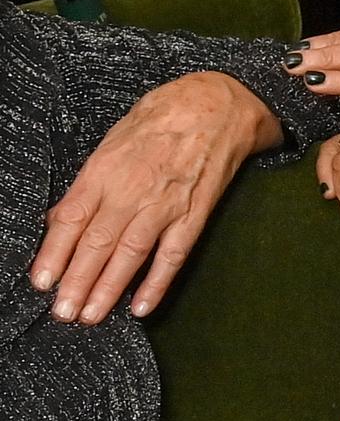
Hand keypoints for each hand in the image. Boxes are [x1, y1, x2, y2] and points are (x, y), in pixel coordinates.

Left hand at [30, 72, 277, 322]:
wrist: (217, 104)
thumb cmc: (161, 117)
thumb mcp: (113, 140)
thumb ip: (89, 182)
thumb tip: (65, 218)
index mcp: (105, 169)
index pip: (71, 220)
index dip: (54, 254)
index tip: (41, 282)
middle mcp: (131, 190)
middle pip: (96, 244)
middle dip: (76, 282)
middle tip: (63, 313)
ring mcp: (165, 205)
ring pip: (130, 254)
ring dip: (108, 289)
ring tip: (90, 316)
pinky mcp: (195, 214)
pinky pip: (173, 255)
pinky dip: (157, 283)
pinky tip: (141, 306)